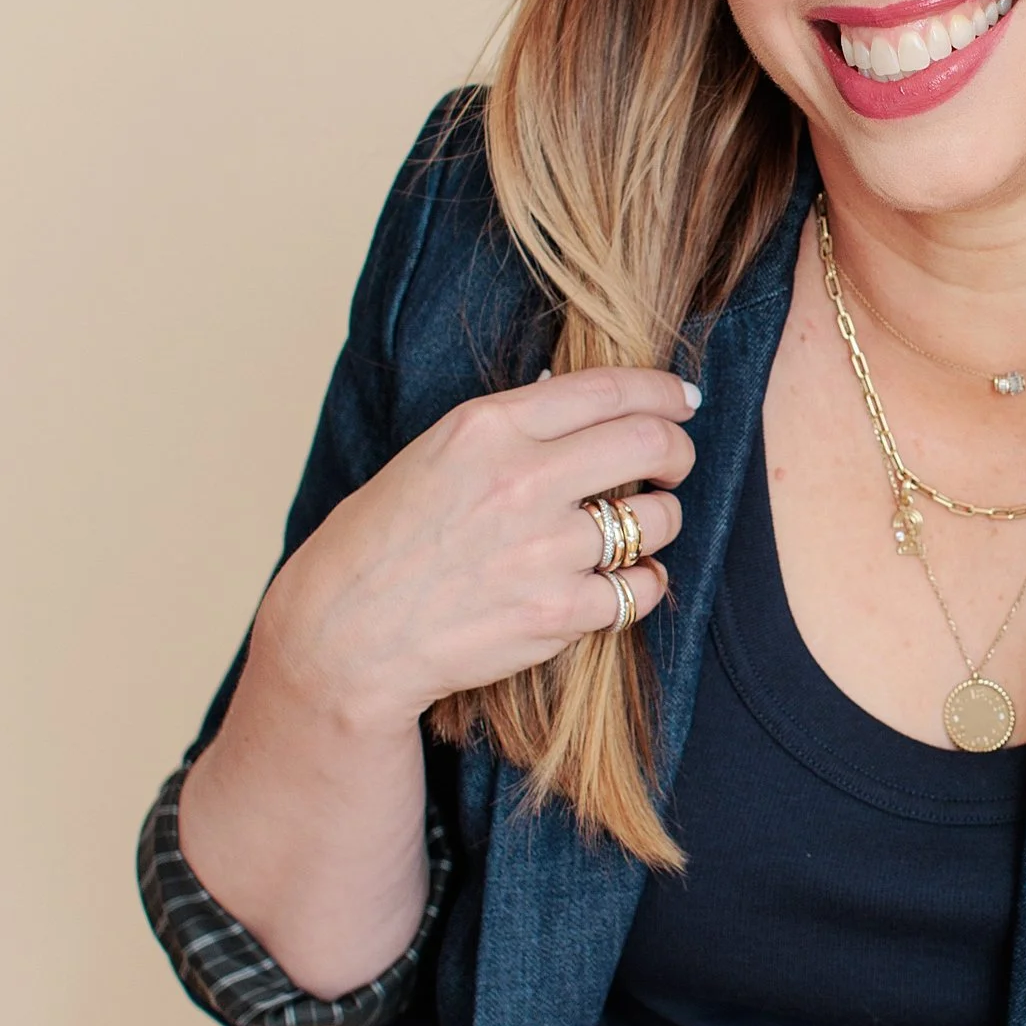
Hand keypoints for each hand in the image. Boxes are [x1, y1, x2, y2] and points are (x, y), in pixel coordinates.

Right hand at [256, 364, 698, 736]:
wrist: (344, 636)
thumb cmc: (380, 544)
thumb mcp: (434, 455)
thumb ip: (511, 430)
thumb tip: (587, 407)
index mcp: (487, 427)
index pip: (609, 389)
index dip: (662, 392)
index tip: (682, 401)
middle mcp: (522, 479)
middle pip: (651, 443)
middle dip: (678, 452)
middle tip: (672, 466)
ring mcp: (544, 549)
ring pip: (658, 520)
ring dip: (658, 523)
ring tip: (631, 532)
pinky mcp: (557, 612)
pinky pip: (643, 589)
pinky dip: (642, 585)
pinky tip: (619, 583)